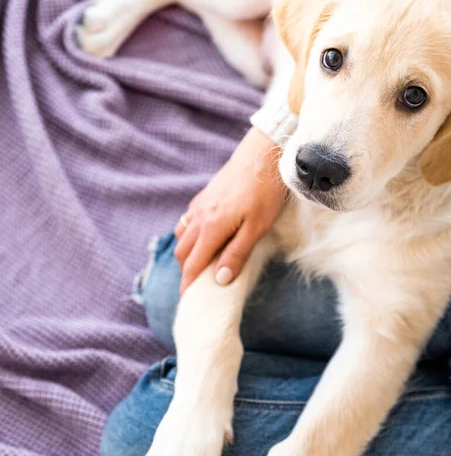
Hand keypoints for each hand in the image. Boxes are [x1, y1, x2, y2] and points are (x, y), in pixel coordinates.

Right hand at [175, 127, 284, 292]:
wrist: (262, 155)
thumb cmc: (264, 193)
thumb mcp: (256, 228)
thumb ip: (236, 254)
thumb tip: (218, 280)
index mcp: (210, 229)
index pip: (192, 264)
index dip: (188, 284)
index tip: (188, 300)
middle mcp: (198, 218)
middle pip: (182, 252)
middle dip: (185, 271)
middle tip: (193, 286)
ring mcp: (199, 205)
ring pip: (181, 236)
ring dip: (185, 253)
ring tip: (198, 266)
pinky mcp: (203, 196)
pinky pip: (186, 221)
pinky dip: (187, 236)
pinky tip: (201, 238)